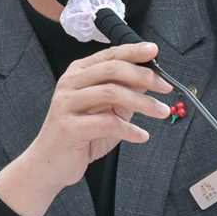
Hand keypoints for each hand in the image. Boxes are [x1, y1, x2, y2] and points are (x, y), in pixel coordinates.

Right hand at [0, 42, 171, 215]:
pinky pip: (106, 123)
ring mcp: (66, 103)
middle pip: (112, 69)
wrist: (50, 164)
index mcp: (79, 73)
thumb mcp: (108, 109)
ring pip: (111, 93)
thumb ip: (125, 92)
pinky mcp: (68, 126)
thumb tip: (151, 78)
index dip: (134, 52)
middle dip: (144, 76)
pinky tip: (142, 135)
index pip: (110, 55)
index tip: (154, 52)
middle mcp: (70, 83)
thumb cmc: (80, 135)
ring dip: (143, 102)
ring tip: (162, 112)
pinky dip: (130, 129)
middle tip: (166, 87)